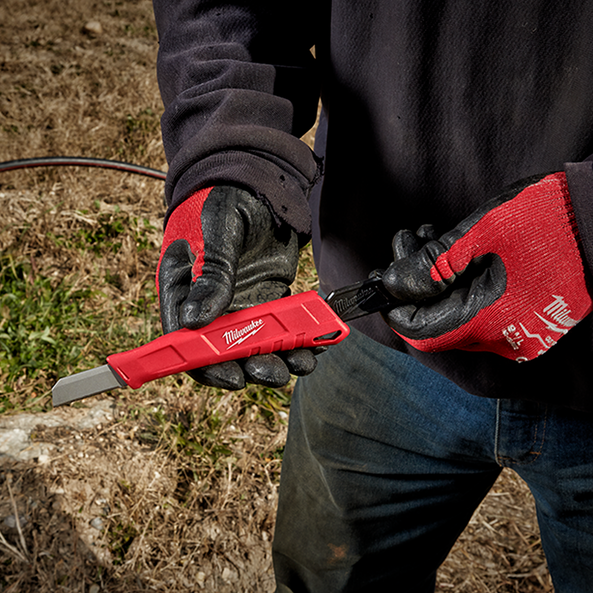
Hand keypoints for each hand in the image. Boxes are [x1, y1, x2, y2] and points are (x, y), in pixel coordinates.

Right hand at [157, 186, 318, 388]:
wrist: (258, 182)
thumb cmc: (225, 199)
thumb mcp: (217, 232)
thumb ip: (211, 275)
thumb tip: (194, 321)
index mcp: (182, 289)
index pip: (184, 341)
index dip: (206, 366)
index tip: (233, 377)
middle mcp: (209, 305)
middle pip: (223, 353)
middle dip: (248, 368)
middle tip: (273, 371)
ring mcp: (240, 305)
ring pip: (254, 347)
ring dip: (276, 360)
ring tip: (299, 361)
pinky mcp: (267, 301)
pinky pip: (279, 330)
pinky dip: (296, 341)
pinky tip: (313, 346)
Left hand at [381, 172, 592, 361]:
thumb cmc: (545, 220)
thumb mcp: (477, 236)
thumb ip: (429, 266)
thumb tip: (390, 285)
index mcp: (489, 321)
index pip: (421, 331)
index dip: (395, 306)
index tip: (381, 279)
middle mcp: (502, 337)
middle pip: (436, 321)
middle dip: (413, 284)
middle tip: (404, 245)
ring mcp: (517, 331)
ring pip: (454, 313)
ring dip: (432, 280)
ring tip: (426, 239)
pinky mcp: (526, 319)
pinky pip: (478, 310)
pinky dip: (456, 284)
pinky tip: (450, 252)